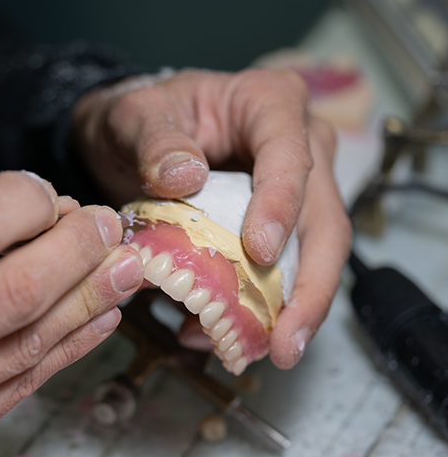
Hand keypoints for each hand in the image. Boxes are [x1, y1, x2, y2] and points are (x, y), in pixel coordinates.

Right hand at [0, 171, 142, 456]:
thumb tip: (50, 217)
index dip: (27, 202)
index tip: (49, 195)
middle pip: (20, 291)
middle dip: (78, 250)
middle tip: (107, 226)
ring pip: (33, 343)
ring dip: (91, 299)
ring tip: (124, 269)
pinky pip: (26, 383)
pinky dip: (72, 345)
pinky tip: (102, 316)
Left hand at [72, 68, 351, 367]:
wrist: (132, 139)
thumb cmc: (139, 120)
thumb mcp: (132, 117)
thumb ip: (153, 140)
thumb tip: (184, 178)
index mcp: (269, 104)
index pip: (289, 153)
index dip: (280, 204)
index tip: (258, 252)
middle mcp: (298, 148)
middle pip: (322, 220)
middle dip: (310, 287)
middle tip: (286, 342)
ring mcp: (293, 192)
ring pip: (313, 257)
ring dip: (292, 311)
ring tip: (265, 352)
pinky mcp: (277, 227)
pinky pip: (281, 273)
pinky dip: (260, 310)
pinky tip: (229, 336)